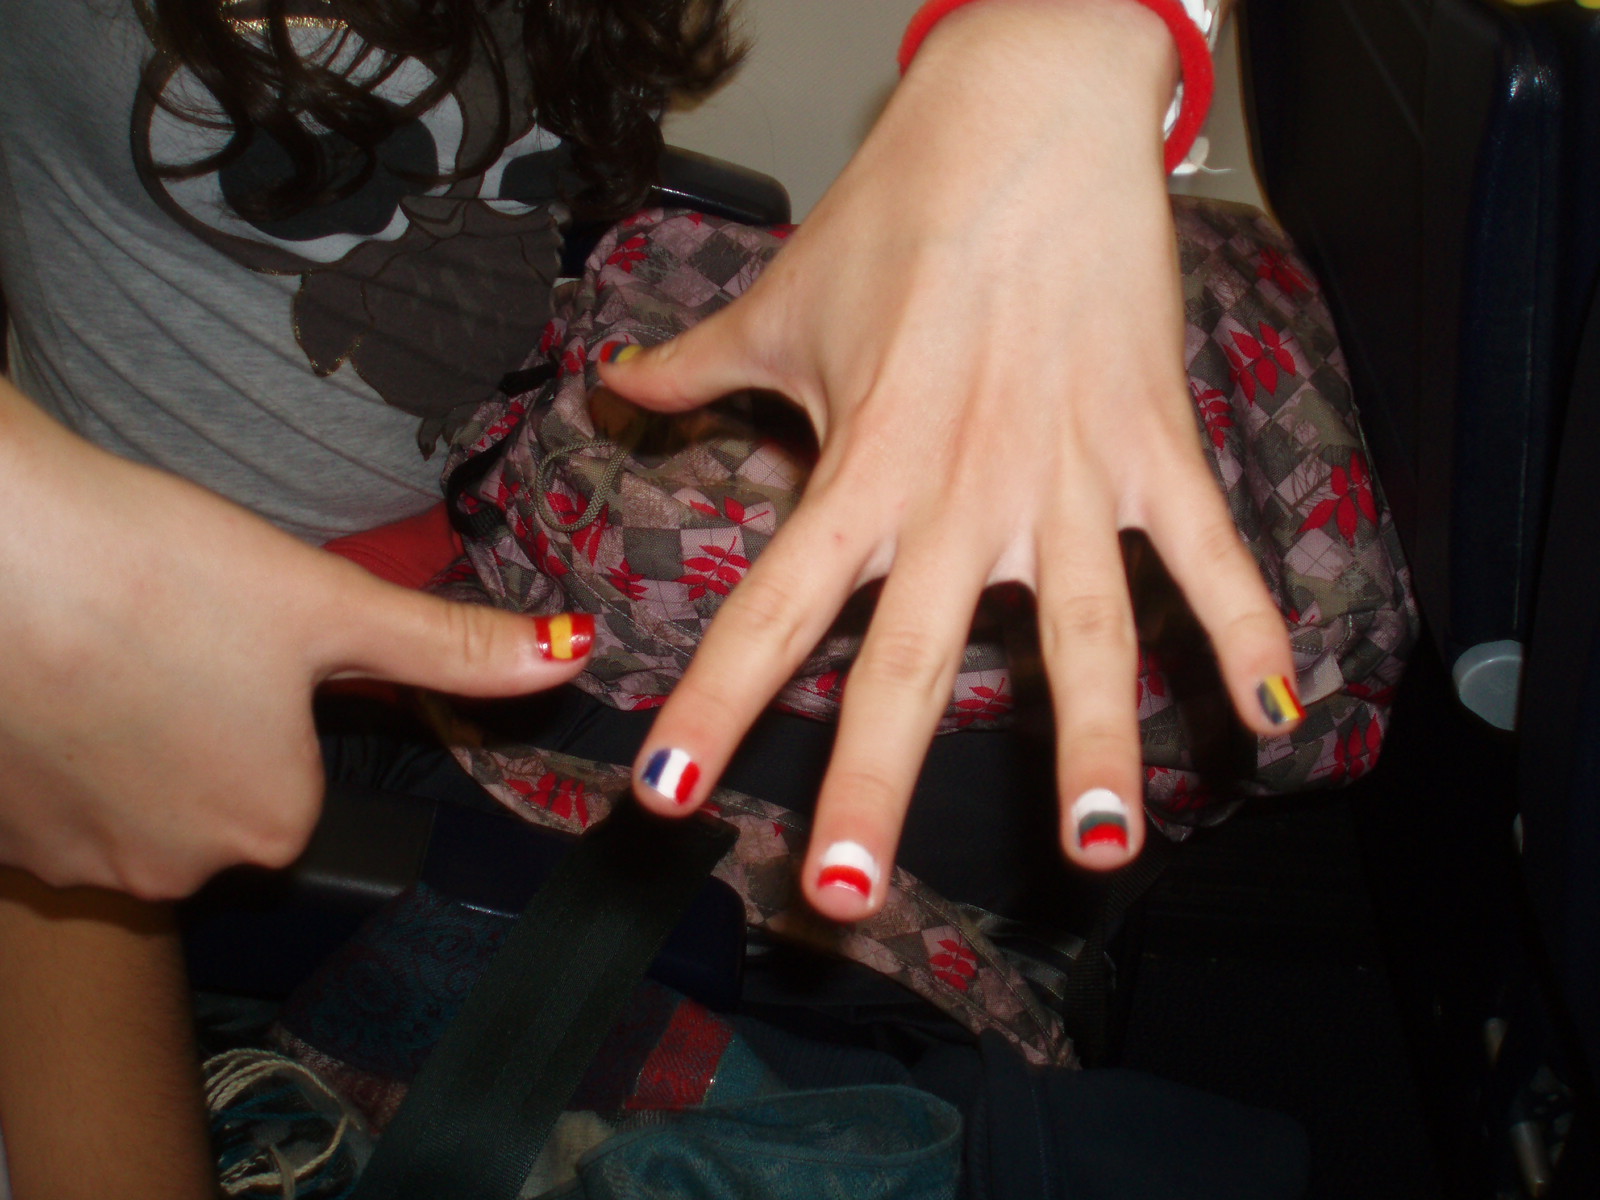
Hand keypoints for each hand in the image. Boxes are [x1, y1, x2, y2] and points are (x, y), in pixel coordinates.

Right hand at [0, 381, 591, 898]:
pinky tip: (45, 678)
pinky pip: (50, 803)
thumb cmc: (163, 571)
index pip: (296, 778)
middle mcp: (177, 870)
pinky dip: (54, 751)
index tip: (230, 642)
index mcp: (272, 822)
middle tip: (163, 636)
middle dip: (198, 727)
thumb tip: (574, 656)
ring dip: (122, 739)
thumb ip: (455, 648)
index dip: (268, 702)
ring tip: (100, 650)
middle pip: (215, 794)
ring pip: (130, 799)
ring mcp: (75, 864)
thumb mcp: (332, 605)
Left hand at [603, 0, 1297, 918]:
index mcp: (861, 467)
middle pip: (911, 660)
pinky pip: (1210, 552)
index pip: (768, 609)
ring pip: (1083, 633)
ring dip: (1094, 746)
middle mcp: (959, 492)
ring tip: (1097, 851)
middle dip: (877, 782)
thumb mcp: (782, 304)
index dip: (712, 707)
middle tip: (844, 894)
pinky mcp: (1152, 444)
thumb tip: (613, 385)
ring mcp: (1066, 476)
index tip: (667, 798)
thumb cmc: (899, 214)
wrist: (1025, 113)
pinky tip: (1280, 717)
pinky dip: (1251, 628)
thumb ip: (696, 367)